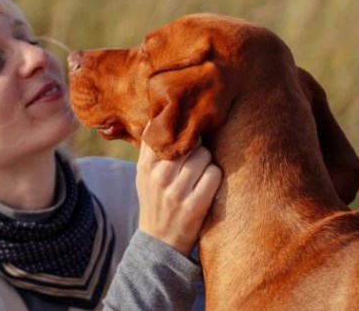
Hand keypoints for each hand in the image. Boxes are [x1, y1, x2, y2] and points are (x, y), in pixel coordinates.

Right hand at [136, 138, 221, 256]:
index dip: (180, 130)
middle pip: (190, 142)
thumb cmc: (155, 201)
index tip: (186, 130)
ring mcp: (176, 193)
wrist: (160, 243)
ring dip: (207, 161)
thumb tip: (160, 114)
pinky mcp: (194, 207)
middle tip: (196, 157)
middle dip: (197, 146)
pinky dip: (215, 176)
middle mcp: (159, 177)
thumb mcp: (143, 175)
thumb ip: (151, 148)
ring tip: (200, 172)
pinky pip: (214, 174)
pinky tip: (208, 184)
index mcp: (145, 166)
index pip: (165, 133)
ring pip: (204, 156)